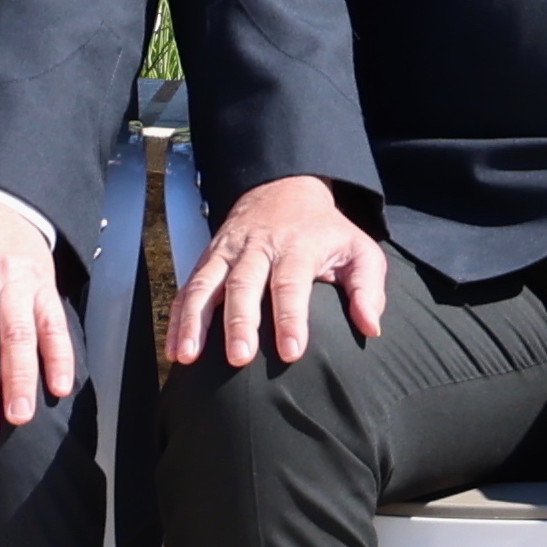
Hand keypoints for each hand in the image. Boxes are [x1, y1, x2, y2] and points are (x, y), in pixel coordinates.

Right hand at [163, 173, 390, 370]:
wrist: (284, 188)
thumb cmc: (325, 232)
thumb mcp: (358, 249)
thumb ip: (367, 287)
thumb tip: (371, 327)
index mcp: (296, 246)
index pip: (291, 283)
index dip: (290, 318)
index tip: (291, 352)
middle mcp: (257, 247)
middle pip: (243, 284)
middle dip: (239, 321)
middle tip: (239, 358)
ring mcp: (227, 252)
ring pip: (205, 285)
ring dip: (194, 321)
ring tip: (188, 357)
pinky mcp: (207, 258)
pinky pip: (188, 289)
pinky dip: (178, 318)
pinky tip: (175, 350)